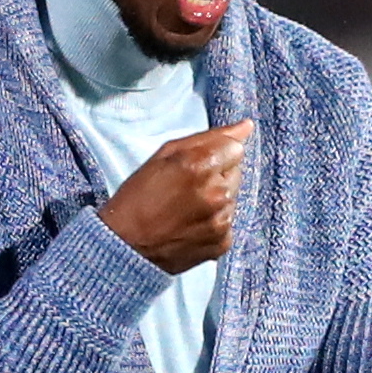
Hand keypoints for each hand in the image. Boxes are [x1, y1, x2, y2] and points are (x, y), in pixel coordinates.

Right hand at [99, 119, 252, 274]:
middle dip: (217, 176)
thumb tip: (246, 126)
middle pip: (236, 172)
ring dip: (216, 199)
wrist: (125, 246)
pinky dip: (214, 222)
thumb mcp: (165, 155)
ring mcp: (222, 220)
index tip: (195, 165)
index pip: (235, 148)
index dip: (214, 154)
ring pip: (233, 198)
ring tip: (186, 209)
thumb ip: (209, 138)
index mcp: (201, 165)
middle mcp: (217, 193)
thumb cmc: (138, 197)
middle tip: (186, 188)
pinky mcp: (223, 242)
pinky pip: (228, 223)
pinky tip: (190, 226)